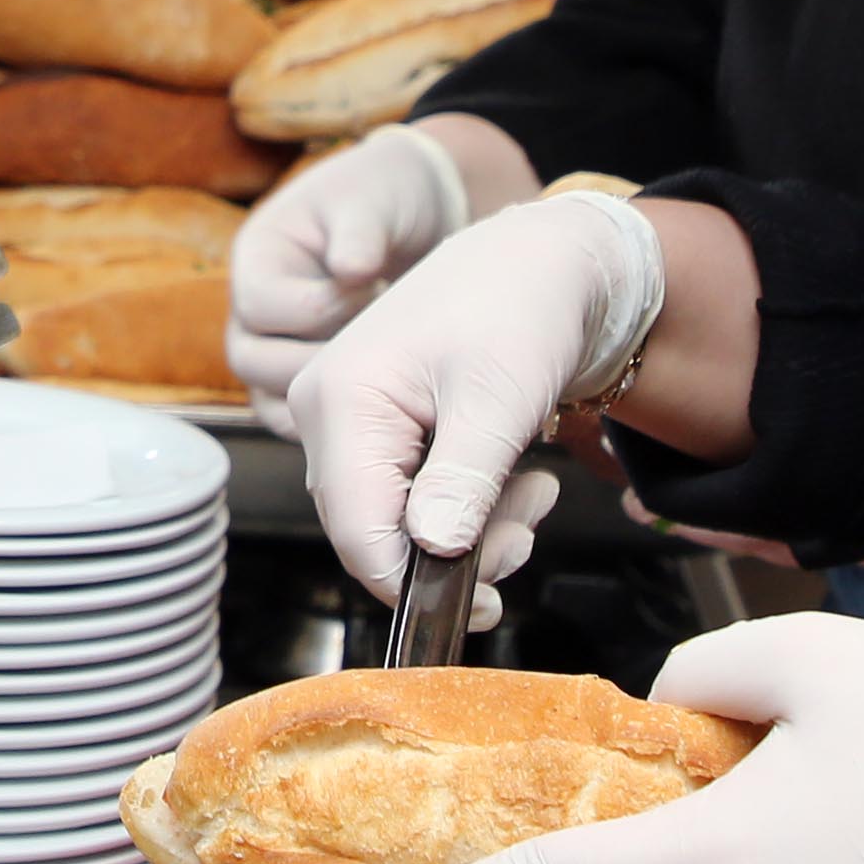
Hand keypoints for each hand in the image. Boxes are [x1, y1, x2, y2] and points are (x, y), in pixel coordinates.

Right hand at [227, 124, 473, 415]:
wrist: (412, 215)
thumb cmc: (383, 197)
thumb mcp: (372, 200)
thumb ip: (360, 232)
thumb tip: (350, 270)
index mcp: (258, 257)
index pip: (260, 305)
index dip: (317, 308)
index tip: (371, 293)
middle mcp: (253, 309)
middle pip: (250, 361)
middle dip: (314, 364)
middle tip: (376, 355)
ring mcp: (274, 348)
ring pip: (269, 399)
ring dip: (322, 400)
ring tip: (381, 380)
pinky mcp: (303, 377)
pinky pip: (298, 421)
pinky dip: (334, 424)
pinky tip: (384, 408)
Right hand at [278, 190, 655, 628]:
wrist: (537, 261)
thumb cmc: (520, 308)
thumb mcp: (500, 400)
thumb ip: (464, 481)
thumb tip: (436, 555)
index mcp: (342, 400)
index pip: (358, 531)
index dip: (416, 583)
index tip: (485, 602)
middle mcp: (326, 412)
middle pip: (374, 531)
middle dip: (457, 550)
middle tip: (529, 531)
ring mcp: (347, 420)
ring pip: (397, 520)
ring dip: (473, 528)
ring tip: (536, 494)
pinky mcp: (375, 427)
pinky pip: (409, 495)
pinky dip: (466, 503)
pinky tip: (512, 477)